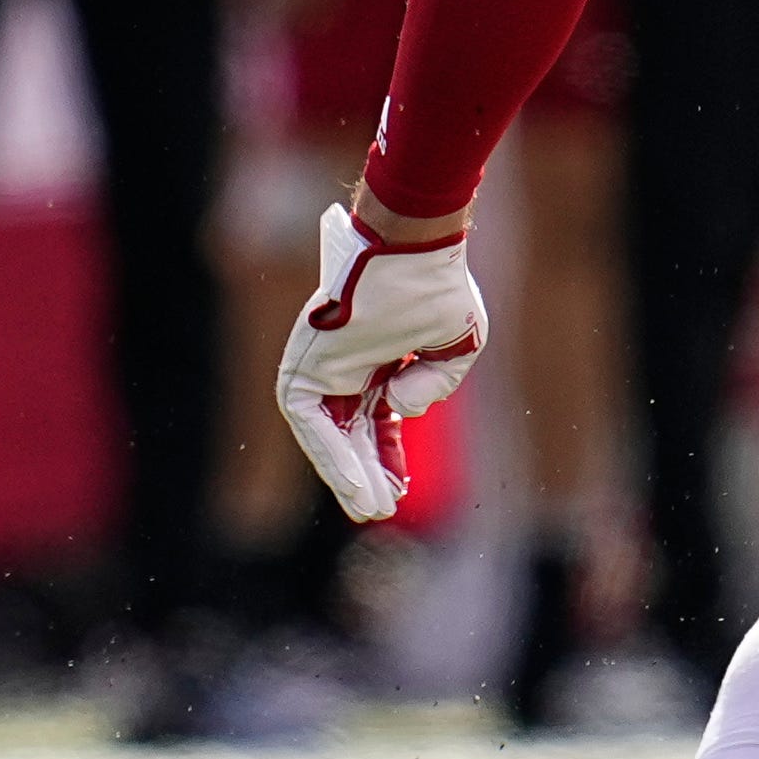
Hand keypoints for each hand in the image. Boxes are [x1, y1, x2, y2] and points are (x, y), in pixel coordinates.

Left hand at [274, 200, 483, 520]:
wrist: (413, 249)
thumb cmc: (435, 286)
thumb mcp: (455, 346)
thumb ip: (433, 385)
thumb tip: (399, 409)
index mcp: (376, 359)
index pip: (375, 420)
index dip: (387, 457)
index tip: (399, 491)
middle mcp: (345, 363)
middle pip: (350, 432)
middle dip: (365, 473)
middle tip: (379, 510)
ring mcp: (322, 362)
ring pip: (327, 432)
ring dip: (346, 472)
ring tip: (370, 509)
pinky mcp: (304, 362)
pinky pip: (311, 420)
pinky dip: (331, 452)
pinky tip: (355, 482)